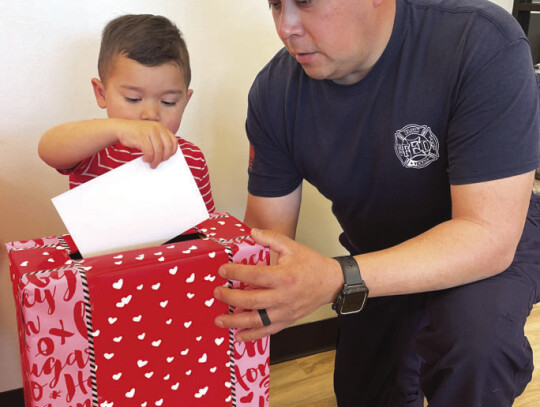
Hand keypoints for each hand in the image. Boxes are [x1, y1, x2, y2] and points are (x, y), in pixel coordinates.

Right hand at [116, 120, 177, 167]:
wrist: (121, 128)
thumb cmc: (136, 134)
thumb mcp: (151, 134)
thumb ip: (159, 141)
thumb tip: (166, 157)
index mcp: (161, 128)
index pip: (173, 141)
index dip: (172, 151)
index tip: (167, 158)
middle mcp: (157, 128)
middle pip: (168, 147)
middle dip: (164, 157)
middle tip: (159, 163)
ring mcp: (149, 132)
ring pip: (159, 151)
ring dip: (156, 160)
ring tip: (152, 164)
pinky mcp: (141, 137)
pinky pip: (149, 152)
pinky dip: (148, 158)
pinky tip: (145, 159)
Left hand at [214, 228, 343, 340]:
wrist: (330, 283)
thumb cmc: (311, 264)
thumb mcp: (292, 246)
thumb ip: (271, 239)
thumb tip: (252, 233)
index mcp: (283, 276)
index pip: (254, 276)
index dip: (236, 273)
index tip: (222, 271)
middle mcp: (283, 296)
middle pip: (251, 301)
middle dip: (230, 298)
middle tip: (217, 293)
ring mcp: (285, 311)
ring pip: (257, 321)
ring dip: (236, 322)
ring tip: (220, 320)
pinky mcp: (287, 321)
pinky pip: (267, 331)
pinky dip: (252, 335)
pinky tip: (238, 336)